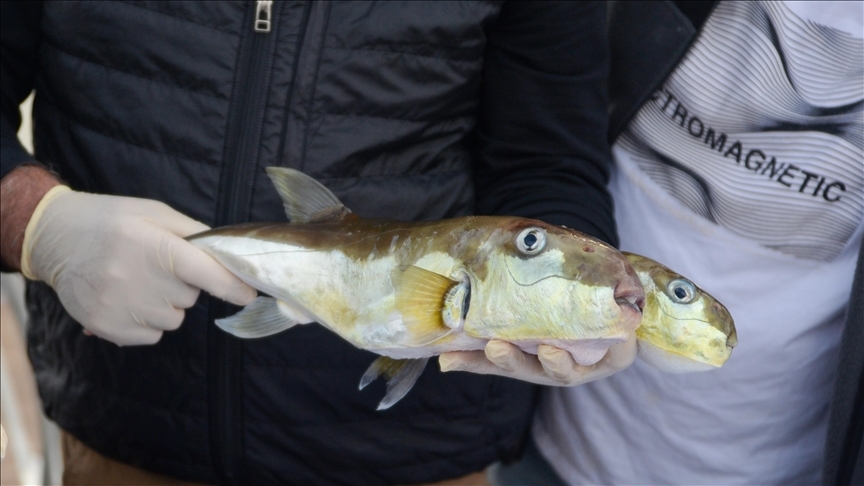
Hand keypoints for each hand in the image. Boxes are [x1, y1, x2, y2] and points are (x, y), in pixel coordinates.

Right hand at [21, 187, 255, 344]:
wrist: (53, 237)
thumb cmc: (112, 220)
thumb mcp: (154, 212)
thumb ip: (193, 233)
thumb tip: (229, 256)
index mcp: (151, 244)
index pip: (205, 274)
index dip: (233, 286)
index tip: (249, 294)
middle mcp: (135, 277)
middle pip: (189, 298)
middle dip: (183, 284)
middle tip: (156, 266)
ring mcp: (119, 305)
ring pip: (173, 319)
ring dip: (165, 304)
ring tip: (137, 280)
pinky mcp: (105, 326)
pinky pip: (152, 335)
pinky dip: (147, 321)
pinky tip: (127, 298)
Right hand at [438, 333, 636, 385]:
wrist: (613, 304)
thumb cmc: (561, 318)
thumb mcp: (522, 326)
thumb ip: (484, 344)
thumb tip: (441, 359)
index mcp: (533, 362)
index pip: (504, 365)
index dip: (487, 362)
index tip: (469, 350)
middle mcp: (559, 367)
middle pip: (535, 371)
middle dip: (515, 362)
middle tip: (498, 347)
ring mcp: (590, 363)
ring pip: (572, 368)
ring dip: (559, 362)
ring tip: (549, 350)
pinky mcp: (620, 355)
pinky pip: (617, 350)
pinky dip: (613, 342)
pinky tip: (606, 331)